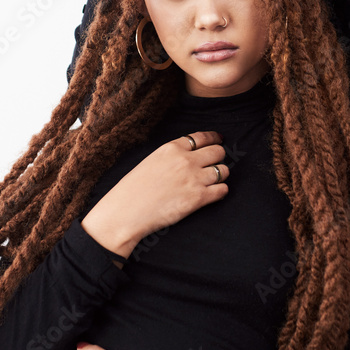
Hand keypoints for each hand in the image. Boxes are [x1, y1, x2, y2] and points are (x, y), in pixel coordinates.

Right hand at [81, 130, 228, 257]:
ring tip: (214, 181)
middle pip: (217, 152)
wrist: (125, 212)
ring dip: (221, 175)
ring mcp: (193, 179)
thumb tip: (190, 156)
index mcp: (172, 148)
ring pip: (223, 171)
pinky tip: (215, 194)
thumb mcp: (151, 161)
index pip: (202, 137)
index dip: (214, 138)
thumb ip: (172, 156)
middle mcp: (185, 160)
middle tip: (216, 163)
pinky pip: (222, 190)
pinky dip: (221, 191)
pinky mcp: (198, 199)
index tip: (219, 140)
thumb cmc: (133, 189)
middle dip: (219, 157)